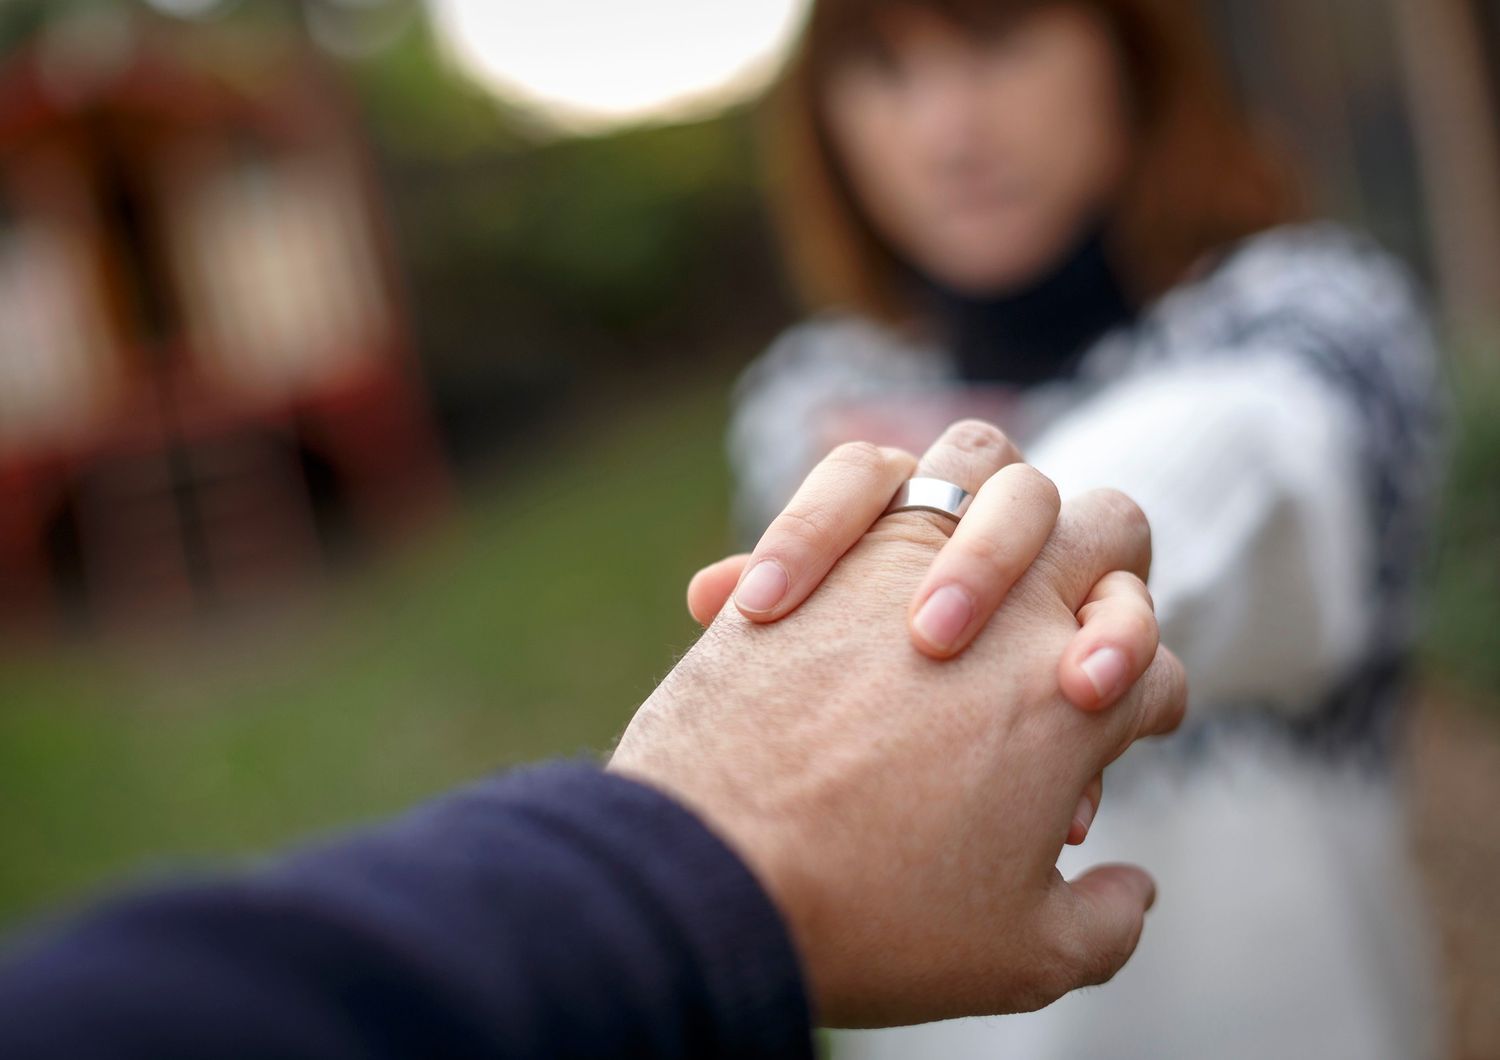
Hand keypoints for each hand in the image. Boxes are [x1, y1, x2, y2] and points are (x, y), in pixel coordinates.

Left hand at [609, 422, 1186, 1028]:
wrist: (721, 882)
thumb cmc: (874, 923)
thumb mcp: (1019, 955)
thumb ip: (1101, 920)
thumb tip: (1134, 887)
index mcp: (1077, 699)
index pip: (1157, 672)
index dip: (1137, 715)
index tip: (1068, 793)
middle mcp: (1013, 608)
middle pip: (1115, 529)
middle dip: (1109, 588)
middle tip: (1055, 679)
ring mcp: (914, 560)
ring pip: (991, 465)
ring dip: (991, 521)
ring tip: (939, 618)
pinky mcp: (826, 548)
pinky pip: (859, 477)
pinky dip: (839, 515)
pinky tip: (801, 594)